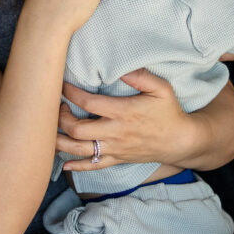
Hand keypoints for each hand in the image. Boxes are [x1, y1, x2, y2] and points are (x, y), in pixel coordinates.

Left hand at [55, 68, 188, 170]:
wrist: (180, 141)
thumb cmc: (169, 112)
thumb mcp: (161, 89)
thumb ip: (140, 76)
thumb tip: (119, 68)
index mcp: (123, 112)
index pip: (89, 103)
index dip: (71, 93)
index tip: (62, 84)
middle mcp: (115, 132)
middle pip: (77, 129)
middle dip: (61, 118)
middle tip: (58, 106)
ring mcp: (114, 148)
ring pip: (79, 150)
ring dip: (61, 142)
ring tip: (52, 130)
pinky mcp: (116, 159)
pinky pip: (93, 166)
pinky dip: (76, 166)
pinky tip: (64, 164)